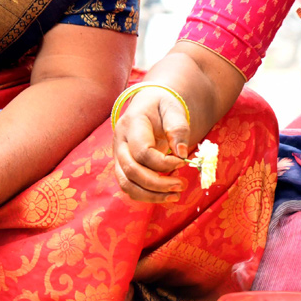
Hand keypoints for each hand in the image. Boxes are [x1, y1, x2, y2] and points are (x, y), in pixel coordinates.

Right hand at [112, 87, 189, 202]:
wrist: (149, 104)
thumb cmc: (162, 106)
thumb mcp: (173, 110)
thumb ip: (178, 129)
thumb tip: (182, 153)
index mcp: (132, 124)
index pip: (142, 152)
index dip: (163, 163)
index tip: (183, 162)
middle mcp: (119, 141)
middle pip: (131, 170)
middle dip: (158, 183)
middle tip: (181, 185)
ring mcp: (118, 155)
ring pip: (126, 184)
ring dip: (151, 195)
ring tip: (175, 195)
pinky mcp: (122, 166)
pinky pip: (129, 187)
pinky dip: (147, 196)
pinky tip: (166, 195)